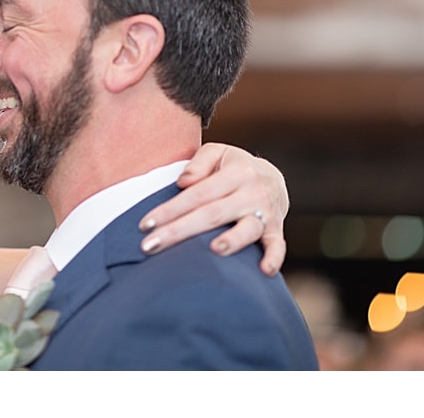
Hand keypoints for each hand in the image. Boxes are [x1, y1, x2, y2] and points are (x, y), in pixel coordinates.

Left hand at [137, 143, 288, 275]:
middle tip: (150, 246)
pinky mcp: (277, 229)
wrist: (273, 177)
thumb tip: (183, 182)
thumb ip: (199, 163)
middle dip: (179, 231)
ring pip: (248, 229)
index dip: (171, 209)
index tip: (145, 225)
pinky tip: (264, 271)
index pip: (197, 194)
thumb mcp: (218, 153)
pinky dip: (274, 258)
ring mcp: (266, 212)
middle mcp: (252, 192)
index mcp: (235, 172)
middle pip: (212, 214)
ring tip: (214, 251)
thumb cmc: (233, 167)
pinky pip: (278, 245)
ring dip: (233, 240)